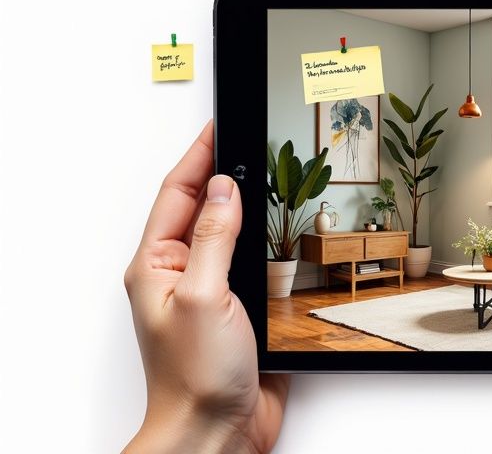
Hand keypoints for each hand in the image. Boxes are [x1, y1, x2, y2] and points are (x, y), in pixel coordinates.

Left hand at [123, 121, 288, 453]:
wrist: (216, 432)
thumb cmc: (194, 376)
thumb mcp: (204, 295)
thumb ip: (215, 238)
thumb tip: (225, 188)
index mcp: (157, 265)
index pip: (180, 193)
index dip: (200, 154)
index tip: (220, 124)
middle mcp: (181, 274)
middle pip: (203, 207)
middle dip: (223, 171)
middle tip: (245, 138)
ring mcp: (209, 291)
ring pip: (230, 233)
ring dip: (247, 205)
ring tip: (262, 173)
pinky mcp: (237, 310)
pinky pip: (251, 262)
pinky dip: (265, 241)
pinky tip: (277, 232)